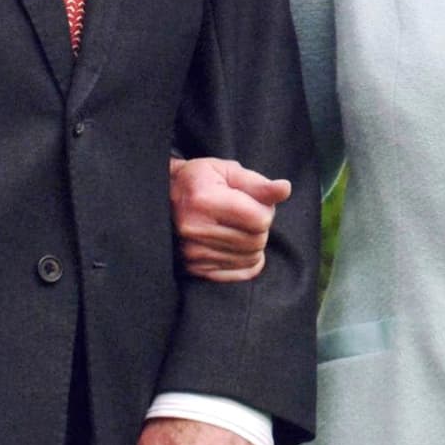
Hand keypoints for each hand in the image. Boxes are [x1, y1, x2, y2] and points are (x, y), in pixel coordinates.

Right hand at [169, 156, 291, 281]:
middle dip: (260, 226)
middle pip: (257, 239)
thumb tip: (285, 189)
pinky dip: (246, 261)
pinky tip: (237, 245)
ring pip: (251, 258)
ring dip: (254, 243)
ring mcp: (193, 253)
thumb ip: (257, 183)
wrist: (160, 199)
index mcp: (204, 200)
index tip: (254, 201)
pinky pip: (238, 274)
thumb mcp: (225, 171)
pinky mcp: (194, 268)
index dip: (265, 208)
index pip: (260, 218)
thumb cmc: (197, 180)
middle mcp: (196, 229)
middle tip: (246, 213)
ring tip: (238, 227)